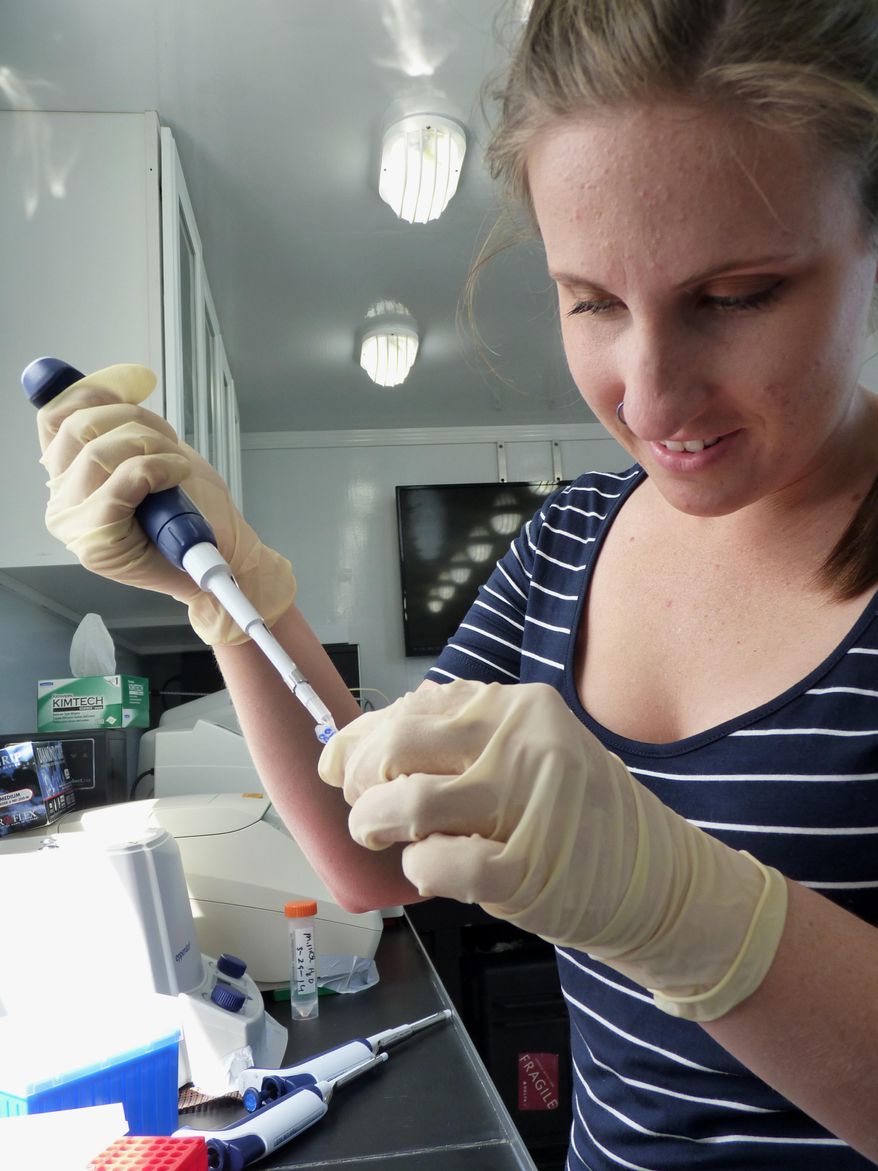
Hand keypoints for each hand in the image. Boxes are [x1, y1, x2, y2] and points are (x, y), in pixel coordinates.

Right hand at [36, 364, 295, 644]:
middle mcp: (60, 500)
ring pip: (102, 452)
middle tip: (169, 442)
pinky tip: (178, 477)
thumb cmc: (192, 509)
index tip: (137, 383)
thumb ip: (126, 420)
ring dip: (153, 446)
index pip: (55, 417)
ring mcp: (73, 524)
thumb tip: (122, 380)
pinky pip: (124, 480)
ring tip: (176, 466)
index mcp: (65, 474)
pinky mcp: (97, 543)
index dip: (94, 390)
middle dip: (136, 422)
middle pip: (80, 428)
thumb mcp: (158, 450)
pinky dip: (159, 468)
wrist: (224, 555)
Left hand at [319, 679, 787, 1020]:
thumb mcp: (526, 751)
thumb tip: (356, 746)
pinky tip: (428, 869)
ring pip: (410, 802)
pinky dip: (418, 870)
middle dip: (361, 780)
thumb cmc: (576, 814)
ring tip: (382, 837)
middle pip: (397, 746)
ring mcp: (527, 804)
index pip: (411, 708)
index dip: (357, 738)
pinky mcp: (528, 870)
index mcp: (516, 706)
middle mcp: (521, 742)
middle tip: (365, 808)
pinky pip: (438, 865)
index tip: (337, 765)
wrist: (658, 879)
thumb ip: (458, 738)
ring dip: (375, 824)